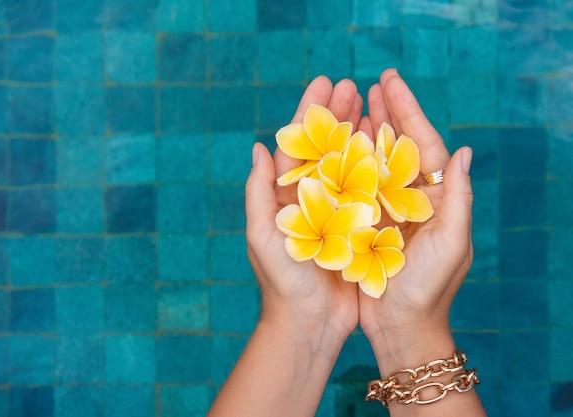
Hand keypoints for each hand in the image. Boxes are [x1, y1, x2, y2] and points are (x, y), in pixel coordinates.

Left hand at [245, 76, 365, 346]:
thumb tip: (259, 146)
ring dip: (360, 132)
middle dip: (338, 115)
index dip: (310, 112)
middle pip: (327, 147)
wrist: (310, 324)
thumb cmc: (282, 282)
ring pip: (351, 162)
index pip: (299, 145)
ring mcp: (339, 211)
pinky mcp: (360, 227)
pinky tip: (390, 145)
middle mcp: (313, 199)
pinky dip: (379, 166)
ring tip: (373, 104)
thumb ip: (259, 192)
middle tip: (352, 86)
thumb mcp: (262, 235)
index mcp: (287, 196)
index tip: (324, 83)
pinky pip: (371, 190)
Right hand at [357, 69, 473, 373]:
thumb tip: (464, 151)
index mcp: (437, 198)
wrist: (401, 327)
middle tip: (371, 84)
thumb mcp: (452, 243)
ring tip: (353, 104)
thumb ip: (458, 198)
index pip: (424, 143)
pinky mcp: (364, 223)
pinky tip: (336, 144)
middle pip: (399, 145)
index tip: (390, 81)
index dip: (408, 109)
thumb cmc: (429, 289)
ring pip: (375, 161)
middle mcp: (412, 198)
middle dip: (386, 113)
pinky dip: (347, 163)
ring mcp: (387, 210)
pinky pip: (355, 186)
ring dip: (365, 131)